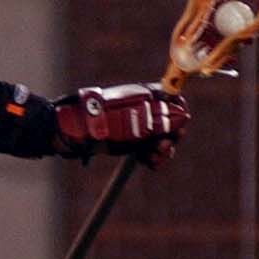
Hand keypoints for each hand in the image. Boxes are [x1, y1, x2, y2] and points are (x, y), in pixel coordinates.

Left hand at [54, 82, 189, 168]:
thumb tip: (185, 117)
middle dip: (171, 137)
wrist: (73, 129)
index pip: (173, 101)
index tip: (178, 127)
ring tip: (154, 157)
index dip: (179, 113)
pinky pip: (148, 151)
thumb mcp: (132, 117)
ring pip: (160, 140)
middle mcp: (143, 110)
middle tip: (163, 146)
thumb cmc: (100, 117)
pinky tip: (150, 163)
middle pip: (170, 124)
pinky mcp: (130, 142)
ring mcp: (136, 127)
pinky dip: (152, 158)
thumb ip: (159, 118)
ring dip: (162, 150)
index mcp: (145, 96)